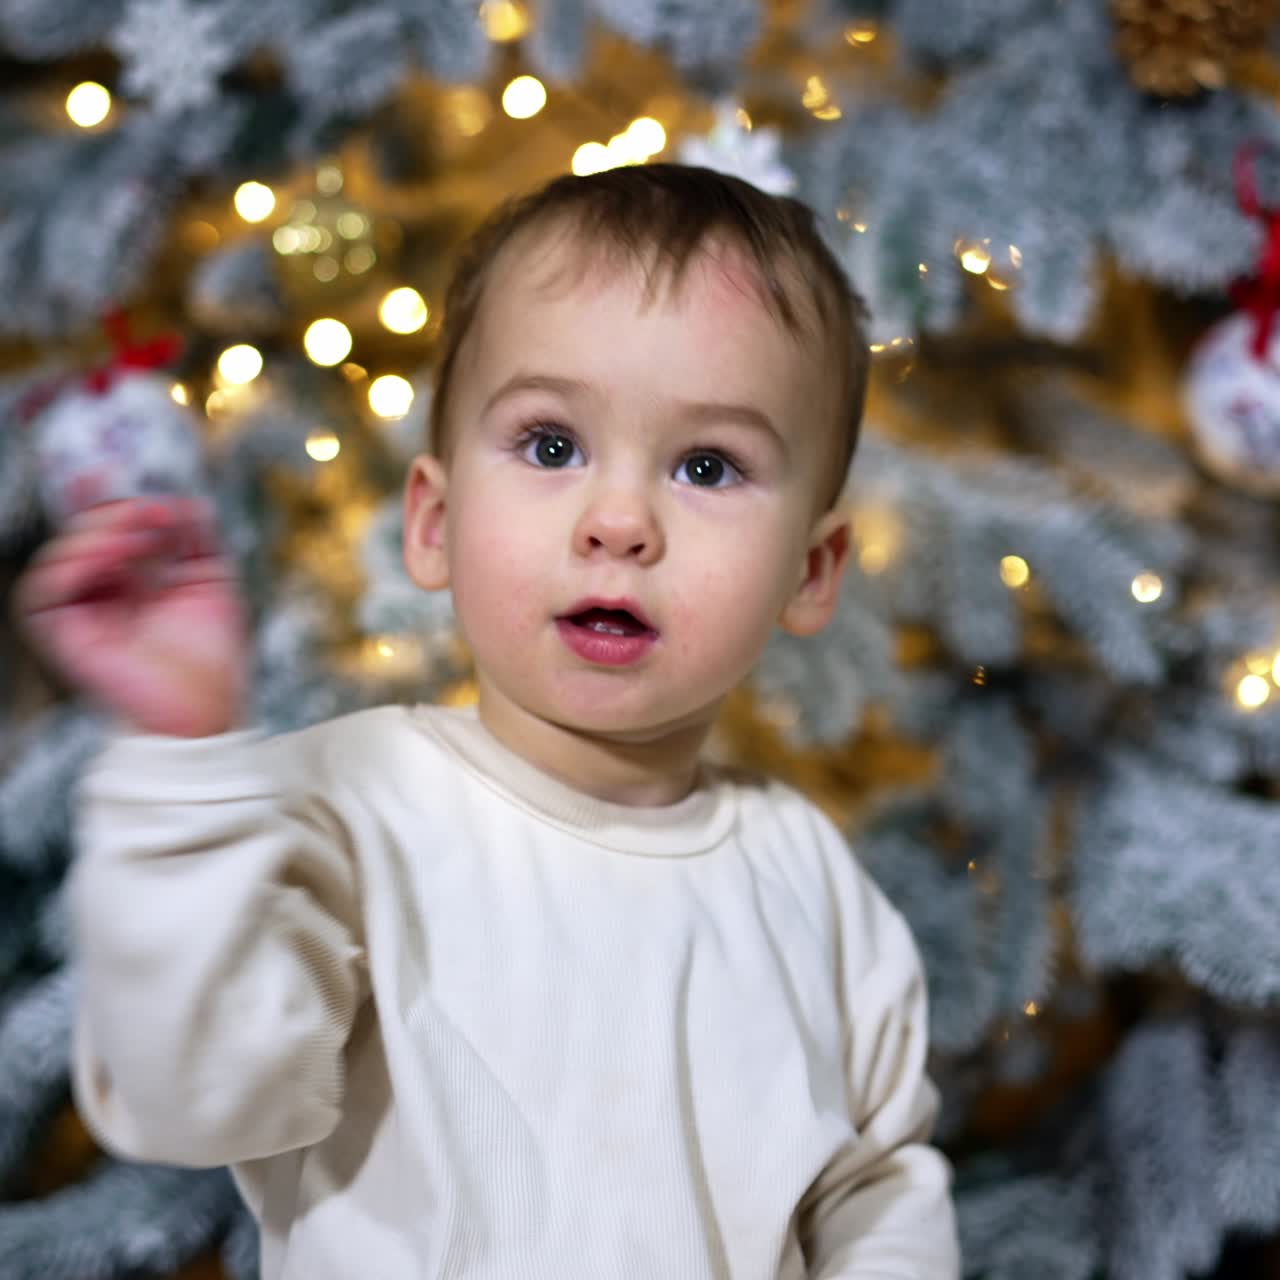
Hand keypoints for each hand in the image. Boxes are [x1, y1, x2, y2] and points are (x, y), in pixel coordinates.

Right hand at [15, 497, 248, 736]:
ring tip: (142, 535)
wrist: (207, 707)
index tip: (108, 470)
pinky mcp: (64, 634)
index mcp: (131, 580)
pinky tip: (113, 557)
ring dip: (100, 533)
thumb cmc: (213, 655)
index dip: (100, 499)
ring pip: (61, 554)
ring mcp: (81, 612)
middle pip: (83, 534)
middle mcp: (101, 593)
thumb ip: (198, 540)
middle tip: (155, 511)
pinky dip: (74, 564)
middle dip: (115, 512)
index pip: (105, 530)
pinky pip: (44, 589)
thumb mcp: (213, 583)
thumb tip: (189, 501)